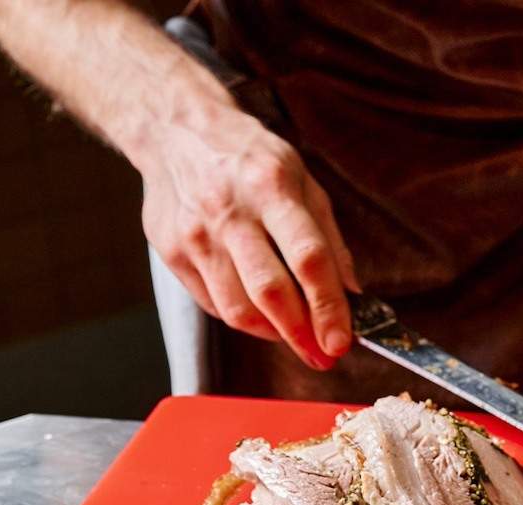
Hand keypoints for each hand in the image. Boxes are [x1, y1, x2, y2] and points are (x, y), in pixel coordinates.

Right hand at [135, 106, 358, 368]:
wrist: (177, 131)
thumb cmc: (249, 159)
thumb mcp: (302, 181)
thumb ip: (329, 238)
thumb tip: (351, 293)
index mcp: (271, 187)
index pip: (308, 259)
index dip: (328, 307)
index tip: (342, 341)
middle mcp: (229, 212)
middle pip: (270, 292)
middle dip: (302, 335)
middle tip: (322, 356)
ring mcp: (195, 234)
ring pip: (237, 309)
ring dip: (274, 334)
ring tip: (295, 336)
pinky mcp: (171, 251)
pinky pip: (214, 304)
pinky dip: (244, 319)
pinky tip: (261, 315)